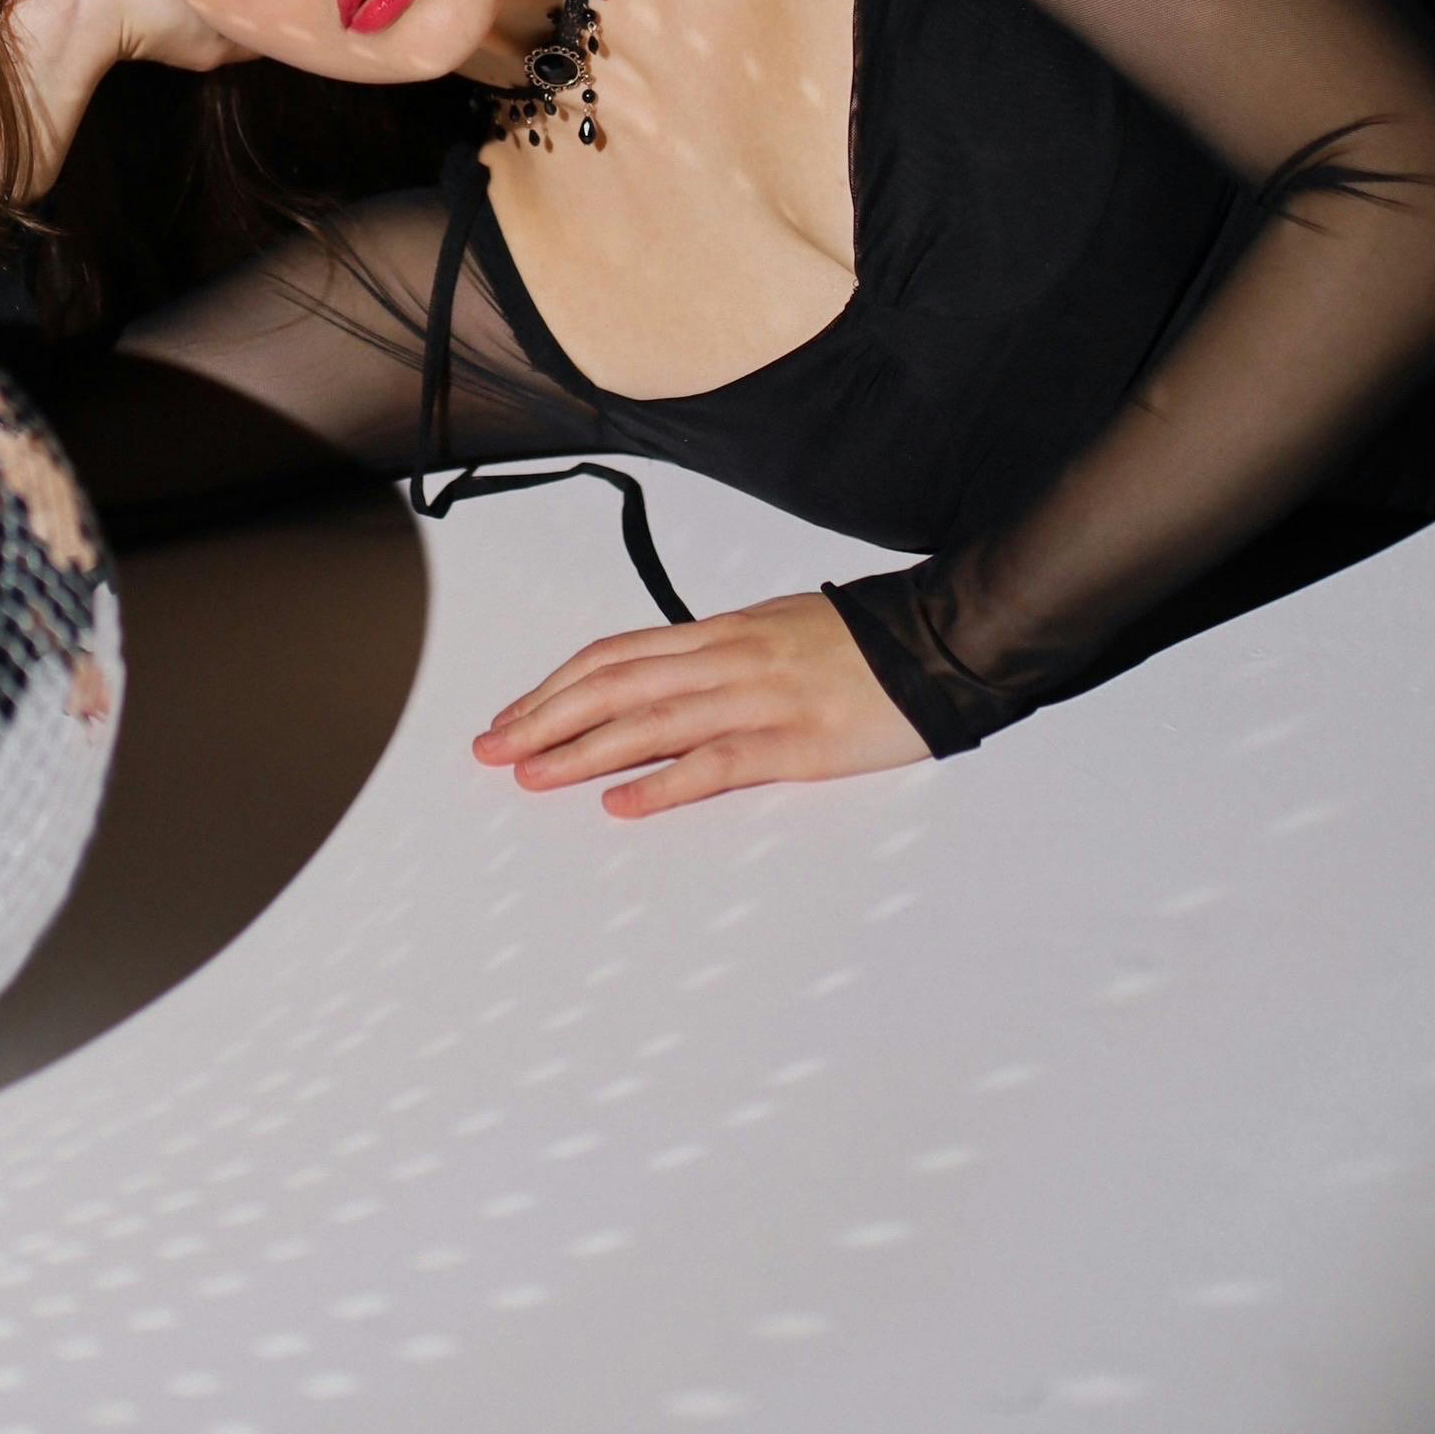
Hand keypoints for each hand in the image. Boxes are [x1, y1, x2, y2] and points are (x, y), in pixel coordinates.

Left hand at [472, 591, 929, 815]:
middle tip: (492, 750)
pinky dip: (662, 783)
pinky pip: (715, 763)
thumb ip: (720, 654)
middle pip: (614, 685)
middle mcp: (726, 660)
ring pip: (650, 721)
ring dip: (582, 750)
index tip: (511, 715)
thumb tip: (665, 677)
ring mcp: (758, 700)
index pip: (614, 656)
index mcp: (720, 633)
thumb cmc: (864, 642)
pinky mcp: (795, 742)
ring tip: (532, 775)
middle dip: (544, 718)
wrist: (942, 641)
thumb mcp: (778, 630)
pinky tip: (621, 804)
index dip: (555, 686)